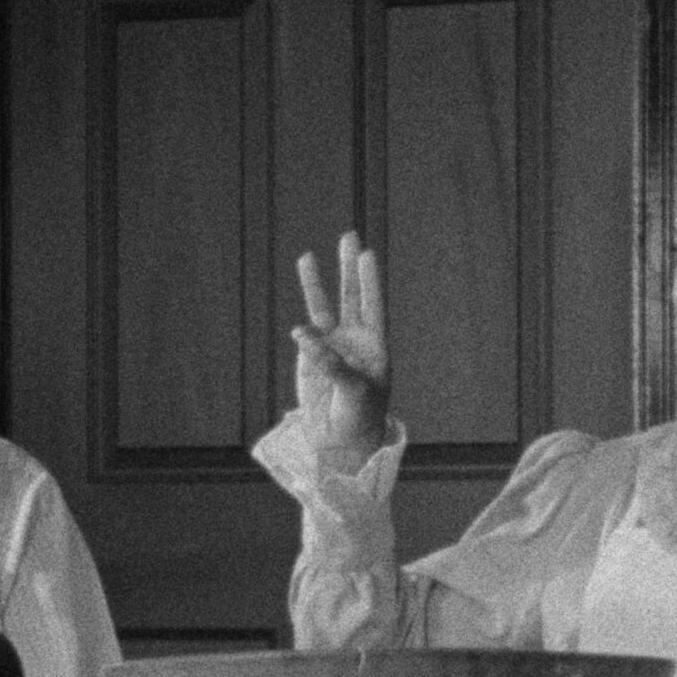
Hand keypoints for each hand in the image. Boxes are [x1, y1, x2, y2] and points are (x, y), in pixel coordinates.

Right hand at [292, 231, 388, 469]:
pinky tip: (301, 330)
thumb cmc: (360, 417)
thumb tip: (302, 334)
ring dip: (315, 283)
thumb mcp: (354, 391)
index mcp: (375, 346)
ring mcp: (331, 347)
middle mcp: (354, 340)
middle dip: (348, 268)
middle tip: (349, 235)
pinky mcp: (310, 358)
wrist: (341, 441)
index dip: (370, 281)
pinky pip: (305, 336)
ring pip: (323, 308)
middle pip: (352, 296)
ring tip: (307, 256)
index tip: (367, 255)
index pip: (374, 305)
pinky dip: (303, 330)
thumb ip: (332, 363)